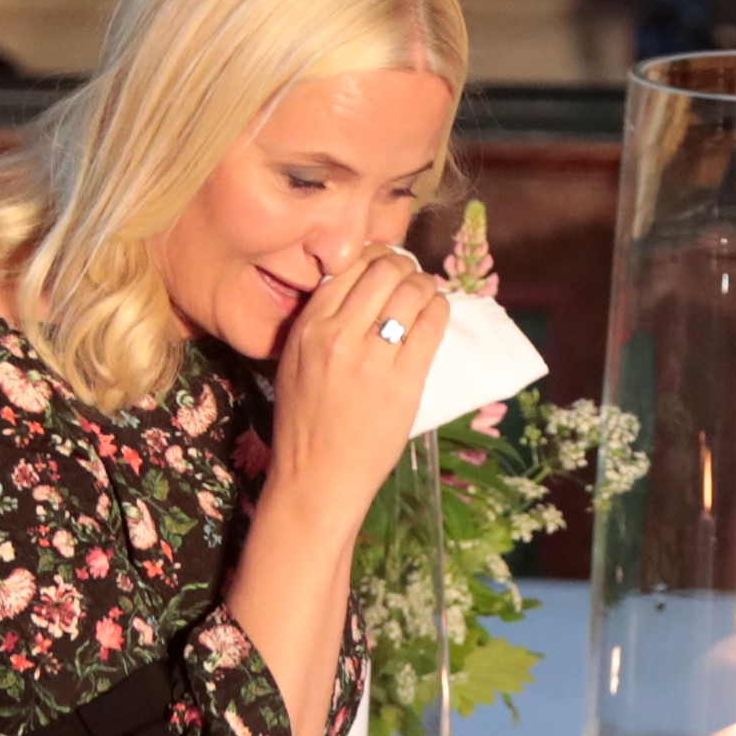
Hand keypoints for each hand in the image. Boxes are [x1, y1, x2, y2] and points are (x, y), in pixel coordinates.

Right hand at [265, 247, 447, 532]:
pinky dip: (440, 310)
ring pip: (411, 291)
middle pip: (384, 271)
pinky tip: (437, 313)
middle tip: (410, 279)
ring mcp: (373, 357)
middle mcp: (338, 334)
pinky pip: (432, 324)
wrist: (317, 476)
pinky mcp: (405, 379)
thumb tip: (358, 287)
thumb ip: (320, 323)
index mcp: (308, 326)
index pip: (348, 266)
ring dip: (425, 286)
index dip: (374, 258)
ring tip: (426, 294)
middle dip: (403, 268)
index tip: (385, 267)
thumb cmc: (305, 423)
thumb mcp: (295, 361)